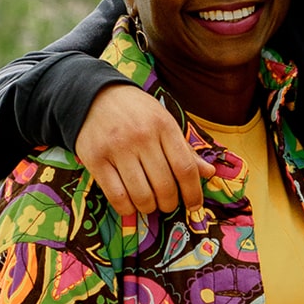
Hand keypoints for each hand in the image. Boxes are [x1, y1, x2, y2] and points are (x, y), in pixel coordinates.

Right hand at [75, 83, 217, 217]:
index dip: (193, 193)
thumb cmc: (136, 112)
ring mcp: (117, 148)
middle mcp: (141, 137)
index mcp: (164, 126)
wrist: (94, 96)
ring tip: (149, 204)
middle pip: (165, 186)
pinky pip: (116, 196)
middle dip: (169, 203)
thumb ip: (185, 148)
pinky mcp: (95, 159)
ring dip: (149, 207)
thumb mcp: (164, 121)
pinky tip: (130, 205)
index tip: (194, 206)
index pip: (185, 168)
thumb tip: (209, 172)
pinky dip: (127, 208)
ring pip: (141, 195)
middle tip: (167, 204)